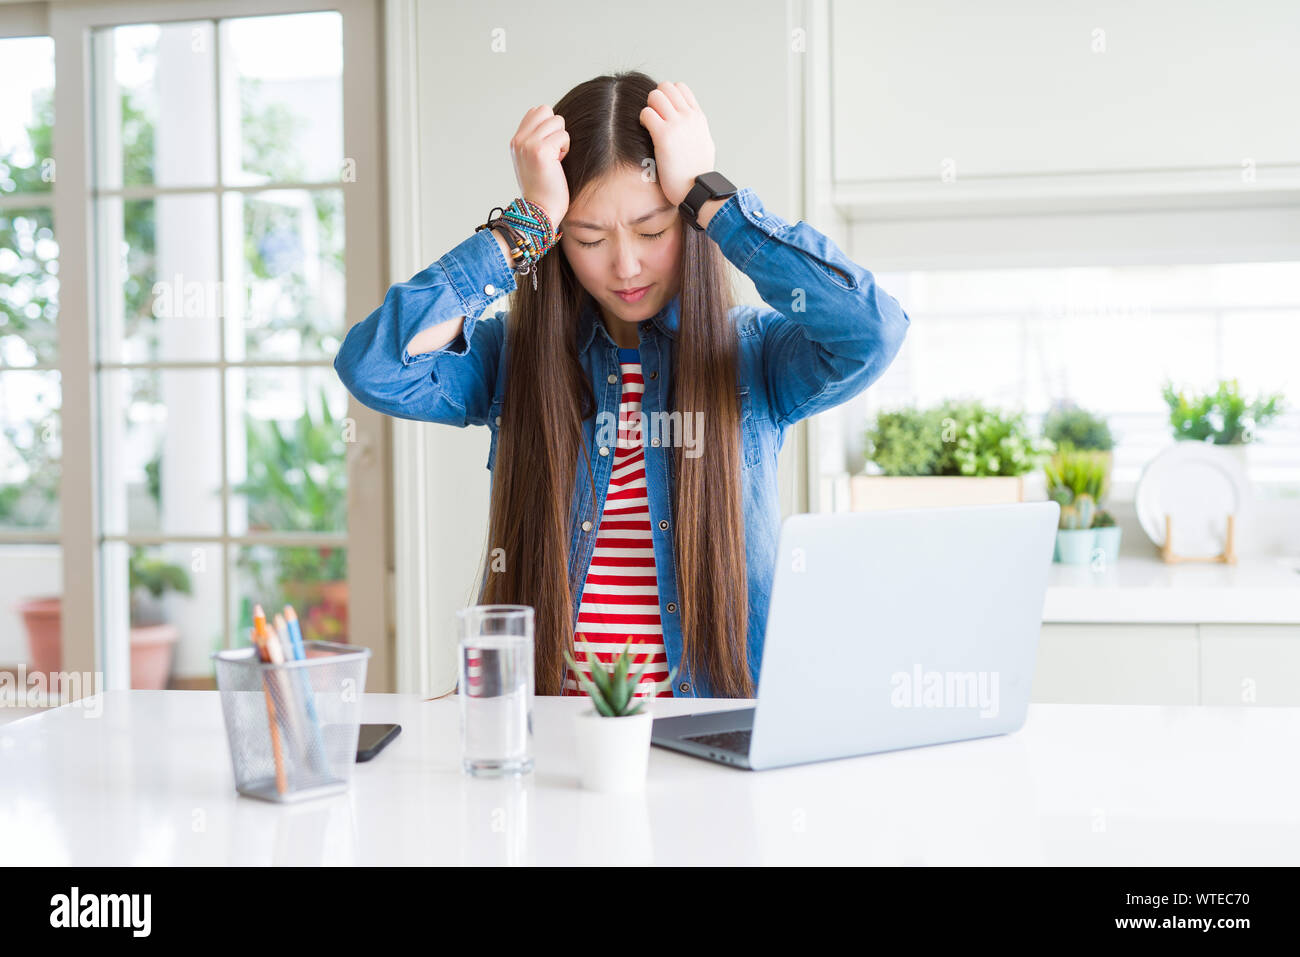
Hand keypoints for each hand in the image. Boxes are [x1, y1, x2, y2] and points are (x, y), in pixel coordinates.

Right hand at [510, 104, 569, 227]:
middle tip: (554, 153)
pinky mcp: (541, 150)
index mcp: (516, 141)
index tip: (549, 149)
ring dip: (562, 140)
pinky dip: (565, 149)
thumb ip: (536, 139)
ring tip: (556, 159)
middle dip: (556, 129)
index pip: (536, 111)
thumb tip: (553, 120)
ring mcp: (528, 144)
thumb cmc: (544, 189)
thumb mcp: (533, 160)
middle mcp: (519, 140)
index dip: (548, 126)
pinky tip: (559, 164)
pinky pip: (563, 136)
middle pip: (546, 111)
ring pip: (557, 121)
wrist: (539, 211)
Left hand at [639, 81, 715, 207]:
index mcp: (698, 117)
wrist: (697, 189)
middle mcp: (688, 116)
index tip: (664, 112)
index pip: (680, 88)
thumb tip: (691, 126)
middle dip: (656, 99)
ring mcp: (677, 124)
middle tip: (654, 117)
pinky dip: (642, 119)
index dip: (668, 96)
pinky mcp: (663, 135)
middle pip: (665, 87)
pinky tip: (645, 131)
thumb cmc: (698, 173)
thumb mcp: (704, 144)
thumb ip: (696, 130)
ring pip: (654, 95)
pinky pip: (646, 113)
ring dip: (648, 108)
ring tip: (649, 124)